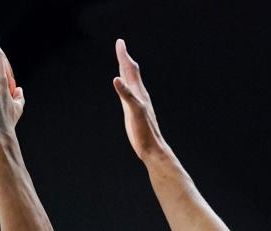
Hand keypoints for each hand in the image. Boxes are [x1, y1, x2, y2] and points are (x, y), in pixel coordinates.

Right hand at [113, 39, 164, 161]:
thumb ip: (126, 94)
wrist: (153, 148)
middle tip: (120, 45)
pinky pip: (130, 95)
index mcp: (138, 92)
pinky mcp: (136, 113)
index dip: (124, 56)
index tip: (120, 42)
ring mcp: (138, 103)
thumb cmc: (145, 132)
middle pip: (131, 72)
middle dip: (124, 58)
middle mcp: (139, 95)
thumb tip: (117, 78)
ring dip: (126, 71)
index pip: (130, 69)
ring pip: (132, 82)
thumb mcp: (134, 111)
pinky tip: (124, 89)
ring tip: (124, 62)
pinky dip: (125, 88)